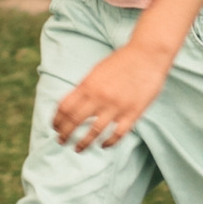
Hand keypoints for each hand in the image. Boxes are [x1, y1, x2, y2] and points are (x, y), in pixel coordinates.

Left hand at [52, 39, 170, 150]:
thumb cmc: (122, 61)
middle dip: (64, 134)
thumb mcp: (97, 71)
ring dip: (83, 143)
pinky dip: (108, 143)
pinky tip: (103, 145)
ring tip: (78, 149)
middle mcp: (99, 97)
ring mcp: (116, 107)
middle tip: (61, 141)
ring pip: (94, 132)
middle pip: (74, 121)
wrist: (147, 54)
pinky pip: (117, 134)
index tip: (54, 127)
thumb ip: (85, 88)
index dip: (56, 120)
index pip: (64, 107)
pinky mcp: (132, 113)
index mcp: (88, 85)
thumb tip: (71, 105)